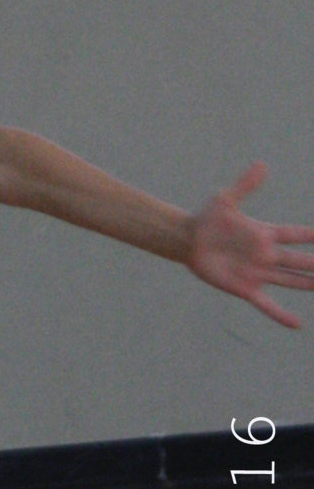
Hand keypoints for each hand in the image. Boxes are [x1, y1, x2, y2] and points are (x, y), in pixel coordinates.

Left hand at [187, 163, 313, 328]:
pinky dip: (280, 315)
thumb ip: (245, 186)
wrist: (187, 241)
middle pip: (301, 260)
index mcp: (265, 234)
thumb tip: (262, 164)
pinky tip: (297, 324)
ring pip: (292, 280)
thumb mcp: (225, 201)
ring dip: (310, 284)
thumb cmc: (206, 219)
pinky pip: (267, 304)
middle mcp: (267, 255)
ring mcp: (258, 273)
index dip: (313, 236)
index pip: (297, 235)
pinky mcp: (246, 288)